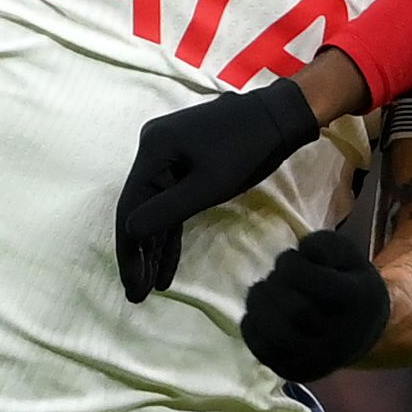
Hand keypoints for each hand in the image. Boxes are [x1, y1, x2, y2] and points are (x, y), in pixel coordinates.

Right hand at [113, 78, 321, 302]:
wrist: (281, 116)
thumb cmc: (248, 147)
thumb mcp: (209, 184)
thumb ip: (168, 210)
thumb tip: (130, 233)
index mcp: (152, 149)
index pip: (130, 208)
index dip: (131, 250)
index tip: (134, 286)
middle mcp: (153, 150)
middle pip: (140, 210)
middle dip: (140, 254)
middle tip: (139, 294)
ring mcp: (169, 155)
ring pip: (157, 209)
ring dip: (156, 247)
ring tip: (152, 286)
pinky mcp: (186, 163)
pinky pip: (173, 201)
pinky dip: (173, 231)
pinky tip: (168, 264)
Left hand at [241, 229, 390, 381]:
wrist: (363, 331)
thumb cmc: (349, 285)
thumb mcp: (348, 255)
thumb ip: (326, 244)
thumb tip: (302, 250)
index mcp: (360, 301)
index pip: (315, 282)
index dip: (291, 264)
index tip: (289, 258)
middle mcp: (343, 337)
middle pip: (295, 310)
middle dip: (275, 285)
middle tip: (274, 276)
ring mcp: (320, 361)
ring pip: (278, 335)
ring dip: (259, 306)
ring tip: (259, 291)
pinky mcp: (297, 373)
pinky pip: (264, 352)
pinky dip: (252, 328)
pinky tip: (256, 313)